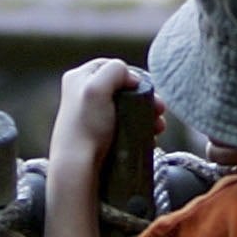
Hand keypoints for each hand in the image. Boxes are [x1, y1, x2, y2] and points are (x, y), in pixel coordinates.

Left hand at [50, 58, 150, 178]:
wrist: (78, 169)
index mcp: (77, 79)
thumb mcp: (97, 88)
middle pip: (122, 88)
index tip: (142, 88)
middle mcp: (82, 95)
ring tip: (158, 126)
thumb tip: (131, 78)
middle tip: (158, 109)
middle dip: (145, 98)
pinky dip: (140, 129)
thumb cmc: (85, 129)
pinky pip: (126, 126)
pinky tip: (150, 136)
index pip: (111, 67)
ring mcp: (91, 117)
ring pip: (127, 108)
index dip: (130, 75)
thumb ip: (114, 70)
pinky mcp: (100, 136)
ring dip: (147, 114)